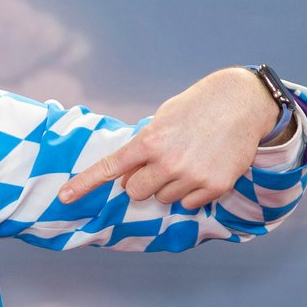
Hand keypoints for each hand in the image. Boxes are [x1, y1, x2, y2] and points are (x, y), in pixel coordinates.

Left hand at [57, 67, 282, 210]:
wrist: (243, 102)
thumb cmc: (197, 108)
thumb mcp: (162, 119)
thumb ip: (142, 148)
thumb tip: (126, 179)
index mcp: (150, 141)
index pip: (110, 168)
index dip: (85, 184)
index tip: (64, 197)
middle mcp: (168, 162)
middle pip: (136, 192)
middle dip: (141, 182)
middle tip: (158, 164)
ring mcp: (192, 176)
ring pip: (163, 199)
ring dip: (168, 185)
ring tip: (188, 160)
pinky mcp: (214, 187)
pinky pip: (188, 204)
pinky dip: (192, 192)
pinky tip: (204, 168)